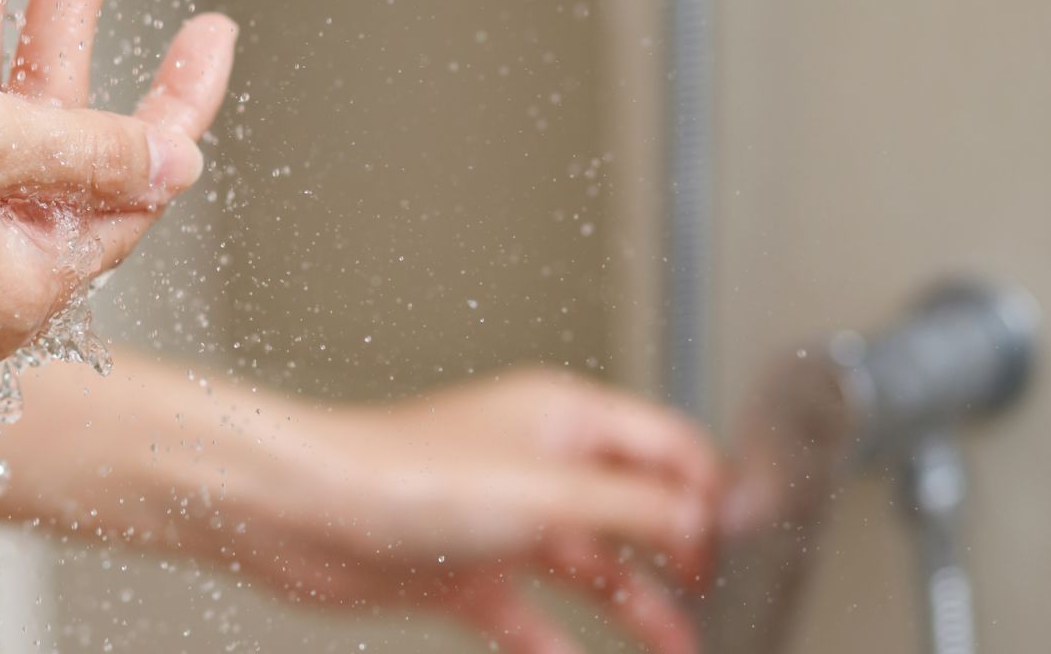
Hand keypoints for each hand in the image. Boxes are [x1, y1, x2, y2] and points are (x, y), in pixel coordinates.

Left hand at [232, 368, 720, 653]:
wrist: (302, 516)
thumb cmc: (402, 473)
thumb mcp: (547, 493)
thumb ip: (637, 510)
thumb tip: (710, 520)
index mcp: (564, 420)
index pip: (667, 447)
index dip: (712, 493)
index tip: (748, 545)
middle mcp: (537, 465)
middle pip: (635, 510)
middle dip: (683, 554)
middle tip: (723, 598)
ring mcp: (502, 520)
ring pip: (591, 568)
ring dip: (637, 609)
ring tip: (681, 646)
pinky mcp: (465, 570)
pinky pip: (534, 615)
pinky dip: (564, 643)